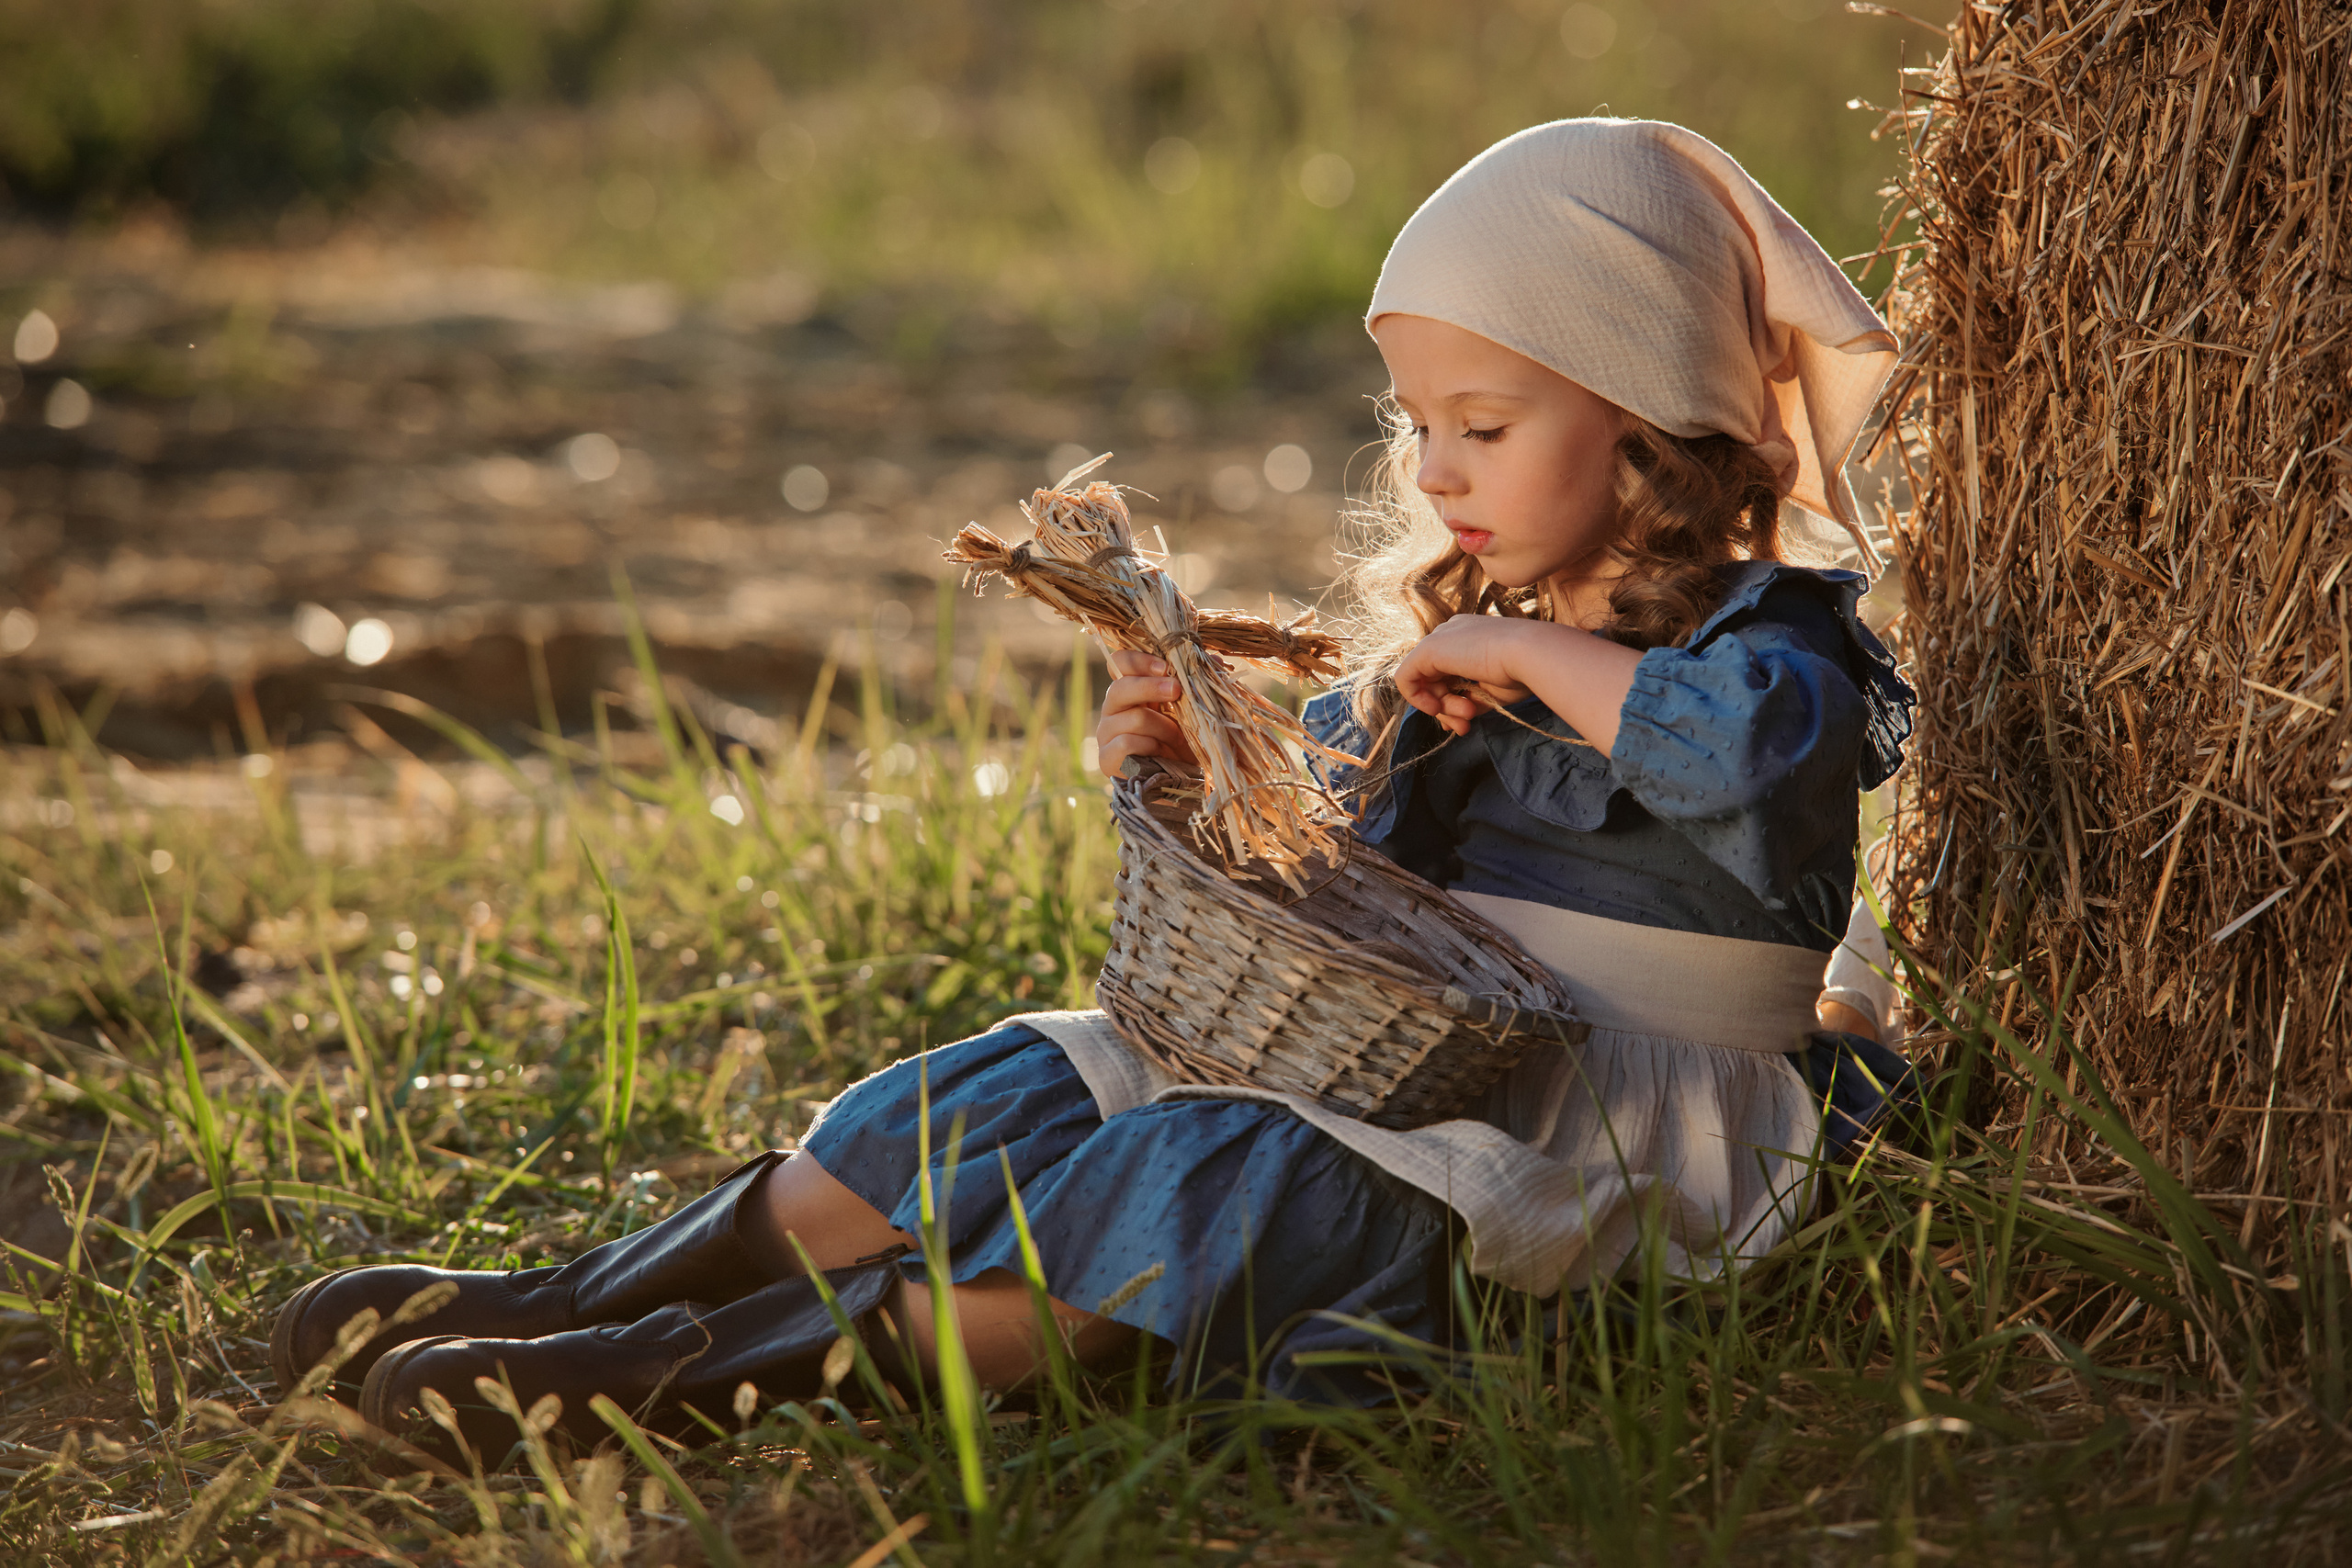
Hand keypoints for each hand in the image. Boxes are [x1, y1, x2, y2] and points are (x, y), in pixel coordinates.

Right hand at [1096, 648, 1198, 774]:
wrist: (1177, 784)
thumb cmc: (1182, 743)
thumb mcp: (1191, 711)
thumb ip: (1196, 684)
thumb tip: (1214, 658)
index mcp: (1131, 691)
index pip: (1120, 663)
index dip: (1139, 661)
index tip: (1166, 667)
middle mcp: (1113, 709)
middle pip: (1120, 688)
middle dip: (1152, 687)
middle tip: (1177, 690)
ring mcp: (1106, 733)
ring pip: (1132, 718)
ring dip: (1163, 726)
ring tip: (1178, 737)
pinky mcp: (1106, 758)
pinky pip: (1126, 743)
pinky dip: (1151, 747)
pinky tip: (1162, 753)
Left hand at [1393, 613, 1642, 752]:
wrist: (1530, 654)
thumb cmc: (1522, 672)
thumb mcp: (1491, 692)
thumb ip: (1468, 700)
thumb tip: (1447, 720)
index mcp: (1470, 638)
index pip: (1449, 674)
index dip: (1453, 701)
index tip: (1468, 719)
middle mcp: (1452, 634)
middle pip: (1435, 679)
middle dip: (1447, 708)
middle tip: (1466, 723)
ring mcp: (1439, 638)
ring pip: (1424, 682)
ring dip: (1443, 708)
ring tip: (1467, 713)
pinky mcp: (1428, 649)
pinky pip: (1405, 678)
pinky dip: (1417, 699)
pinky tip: (1437, 707)